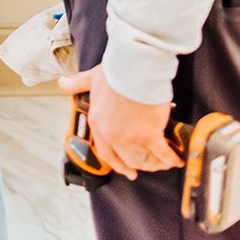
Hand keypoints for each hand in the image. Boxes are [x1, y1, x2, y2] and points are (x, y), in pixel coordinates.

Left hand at [58, 64, 183, 179]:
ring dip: (156, 163)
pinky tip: (177, 159)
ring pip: (144, 159)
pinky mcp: (150, 135)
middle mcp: (111, 134)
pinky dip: (170, 158)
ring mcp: (131, 137)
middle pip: (126, 158)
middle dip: (138, 165)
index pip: (105, 152)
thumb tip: (62, 83)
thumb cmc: (114, 72)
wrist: (134, 69)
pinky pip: (162, 154)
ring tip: (165, 162)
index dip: (117, 163)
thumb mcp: (92, 78)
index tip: (127, 170)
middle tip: (149, 167)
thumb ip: (78, 83)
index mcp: (97, 122)